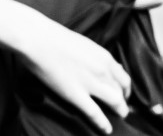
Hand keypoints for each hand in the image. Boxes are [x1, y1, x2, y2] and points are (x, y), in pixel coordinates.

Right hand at [17, 13, 130, 133]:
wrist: (37, 38)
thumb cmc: (55, 37)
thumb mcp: (83, 44)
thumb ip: (95, 57)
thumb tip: (104, 65)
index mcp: (104, 56)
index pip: (123, 78)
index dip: (125, 90)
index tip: (122, 94)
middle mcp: (102, 70)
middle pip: (122, 91)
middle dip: (123, 102)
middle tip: (121, 108)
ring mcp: (90, 83)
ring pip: (115, 102)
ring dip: (119, 111)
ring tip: (118, 117)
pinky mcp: (76, 94)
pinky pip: (95, 113)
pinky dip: (103, 124)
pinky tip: (106, 130)